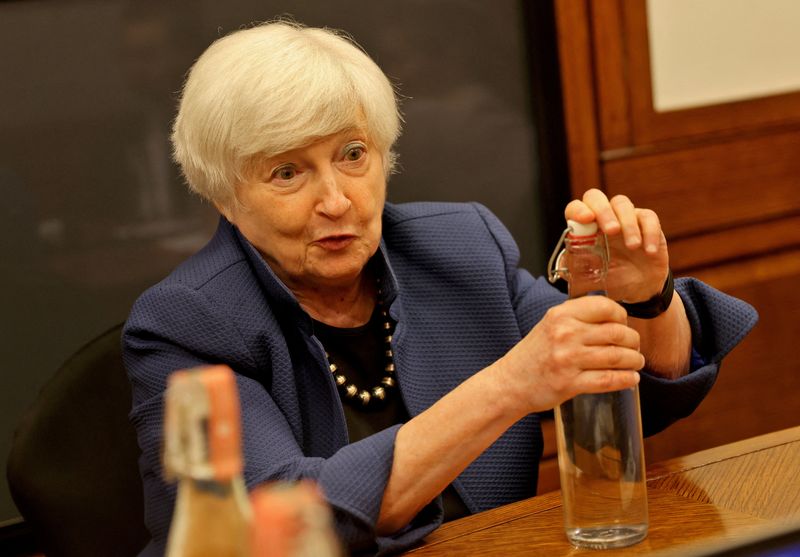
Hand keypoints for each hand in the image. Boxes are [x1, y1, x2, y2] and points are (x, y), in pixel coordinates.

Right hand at [496, 295, 643, 413]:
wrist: (510, 382)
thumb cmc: (534, 354)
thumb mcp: (550, 325)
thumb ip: (577, 318)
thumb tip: (616, 320)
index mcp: (561, 315)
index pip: (605, 307)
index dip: (621, 316)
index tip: (624, 324)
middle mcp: (565, 334)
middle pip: (616, 332)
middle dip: (633, 341)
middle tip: (635, 347)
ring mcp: (567, 359)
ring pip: (617, 356)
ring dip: (633, 360)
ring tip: (636, 362)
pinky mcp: (570, 383)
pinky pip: (608, 380)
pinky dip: (626, 379)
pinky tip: (631, 378)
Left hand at [565, 188, 668, 302]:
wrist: (639, 287)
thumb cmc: (610, 278)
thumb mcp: (590, 278)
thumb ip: (575, 270)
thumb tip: (563, 266)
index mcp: (584, 228)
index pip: (576, 208)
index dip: (578, 210)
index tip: (585, 220)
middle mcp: (602, 218)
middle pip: (596, 197)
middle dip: (603, 211)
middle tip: (612, 231)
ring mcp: (625, 217)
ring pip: (623, 204)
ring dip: (628, 224)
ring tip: (633, 247)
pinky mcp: (647, 223)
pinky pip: (648, 217)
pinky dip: (649, 233)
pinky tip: (649, 251)